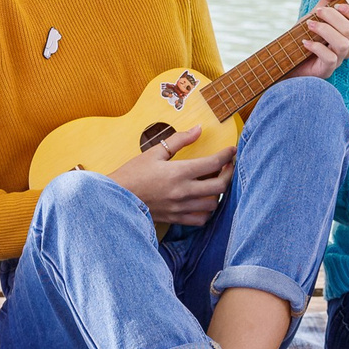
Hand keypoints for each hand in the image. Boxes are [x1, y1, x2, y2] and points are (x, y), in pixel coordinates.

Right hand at [107, 125, 236, 226]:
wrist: (116, 198)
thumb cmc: (133, 173)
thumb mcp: (154, 152)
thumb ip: (179, 140)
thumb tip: (199, 128)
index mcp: (178, 172)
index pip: (213, 163)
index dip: (227, 155)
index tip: (232, 150)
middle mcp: (183, 191)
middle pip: (220, 185)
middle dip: (229, 174)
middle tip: (228, 166)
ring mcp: (180, 207)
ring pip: (214, 204)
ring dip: (219, 193)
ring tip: (215, 183)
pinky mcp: (176, 218)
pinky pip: (201, 219)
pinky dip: (207, 211)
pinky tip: (202, 201)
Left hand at [289, 0, 348, 79]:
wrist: (286, 56)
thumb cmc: (304, 34)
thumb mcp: (316, 13)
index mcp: (348, 32)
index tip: (338, 5)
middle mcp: (347, 46)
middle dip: (332, 17)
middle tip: (317, 12)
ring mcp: (338, 59)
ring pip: (343, 44)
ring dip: (324, 30)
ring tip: (309, 25)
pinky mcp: (327, 70)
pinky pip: (329, 58)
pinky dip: (316, 47)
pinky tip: (305, 42)